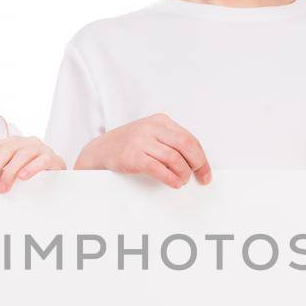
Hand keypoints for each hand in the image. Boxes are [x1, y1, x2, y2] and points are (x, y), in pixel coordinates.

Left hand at [0, 136, 65, 192]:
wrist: (57, 173)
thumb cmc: (29, 172)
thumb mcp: (10, 169)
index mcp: (9, 143)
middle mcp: (23, 142)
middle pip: (4, 151)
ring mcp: (38, 148)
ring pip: (21, 155)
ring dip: (9, 172)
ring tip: (2, 188)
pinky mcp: (52, 157)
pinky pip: (41, 160)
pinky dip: (31, 168)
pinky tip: (23, 177)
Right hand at [74, 114, 211, 188]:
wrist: (99, 151)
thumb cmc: (128, 145)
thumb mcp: (151, 135)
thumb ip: (170, 142)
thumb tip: (195, 161)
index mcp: (160, 121)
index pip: (189, 139)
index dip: (201, 158)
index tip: (205, 173)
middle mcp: (151, 128)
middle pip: (185, 145)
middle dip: (197, 164)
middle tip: (199, 177)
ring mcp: (140, 141)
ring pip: (174, 158)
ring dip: (183, 174)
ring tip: (182, 181)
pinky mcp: (132, 156)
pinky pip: (158, 169)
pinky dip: (170, 178)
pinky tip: (174, 184)